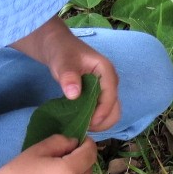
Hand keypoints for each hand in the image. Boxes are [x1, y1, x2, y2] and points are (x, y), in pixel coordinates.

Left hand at [15, 17, 121, 131]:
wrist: (57, 46)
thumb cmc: (61, 51)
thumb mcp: (62, 61)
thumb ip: (68, 76)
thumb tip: (74, 95)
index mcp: (106, 71)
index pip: (111, 96)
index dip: (102, 112)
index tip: (88, 123)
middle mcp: (110, 82)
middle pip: (115, 108)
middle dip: (102, 121)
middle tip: (83, 127)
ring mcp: (105, 89)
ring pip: (110, 113)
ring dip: (99, 123)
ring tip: (81, 125)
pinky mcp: (99, 95)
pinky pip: (102, 111)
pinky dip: (94, 119)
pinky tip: (80, 120)